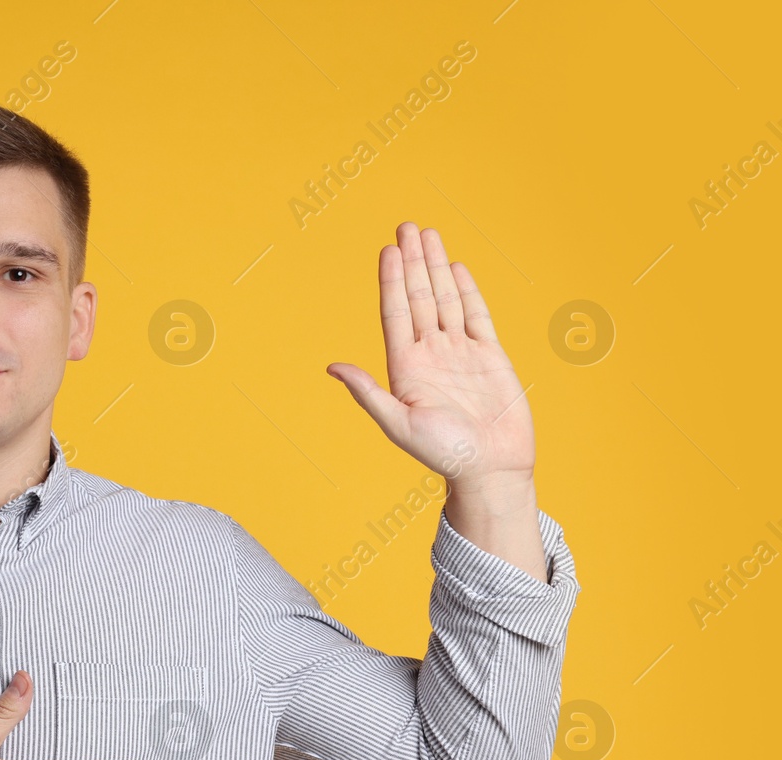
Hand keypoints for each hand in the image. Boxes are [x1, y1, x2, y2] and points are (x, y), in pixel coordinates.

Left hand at [326, 221, 533, 494]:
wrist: (491, 469)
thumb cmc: (444, 454)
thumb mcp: (398, 423)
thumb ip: (368, 392)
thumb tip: (333, 367)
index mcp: (405, 368)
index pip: (396, 313)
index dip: (392, 281)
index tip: (387, 250)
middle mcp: (430, 354)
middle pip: (419, 297)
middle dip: (413, 262)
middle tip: (406, 226)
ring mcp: (460, 353)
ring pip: (445, 300)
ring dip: (436, 267)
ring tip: (428, 234)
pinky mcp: (490, 356)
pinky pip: (476, 316)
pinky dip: (466, 291)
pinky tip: (455, 267)